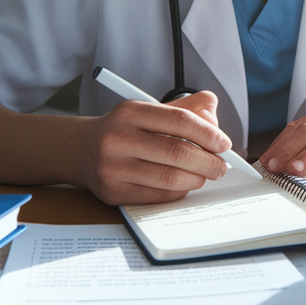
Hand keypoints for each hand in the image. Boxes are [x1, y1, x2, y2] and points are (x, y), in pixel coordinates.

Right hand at [78, 91, 231, 204]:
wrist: (81, 149)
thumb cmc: (124, 130)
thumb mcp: (148, 110)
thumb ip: (183, 108)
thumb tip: (212, 112)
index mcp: (129, 112)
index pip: (180, 121)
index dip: (208, 133)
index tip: (224, 144)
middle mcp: (117, 138)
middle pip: (177, 152)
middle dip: (208, 161)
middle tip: (221, 166)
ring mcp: (112, 168)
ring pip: (169, 178)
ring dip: (197, 178)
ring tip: (206, 175)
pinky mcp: (112, 192)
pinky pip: (158, 196)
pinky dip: (179, 191)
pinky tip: (185, 184)